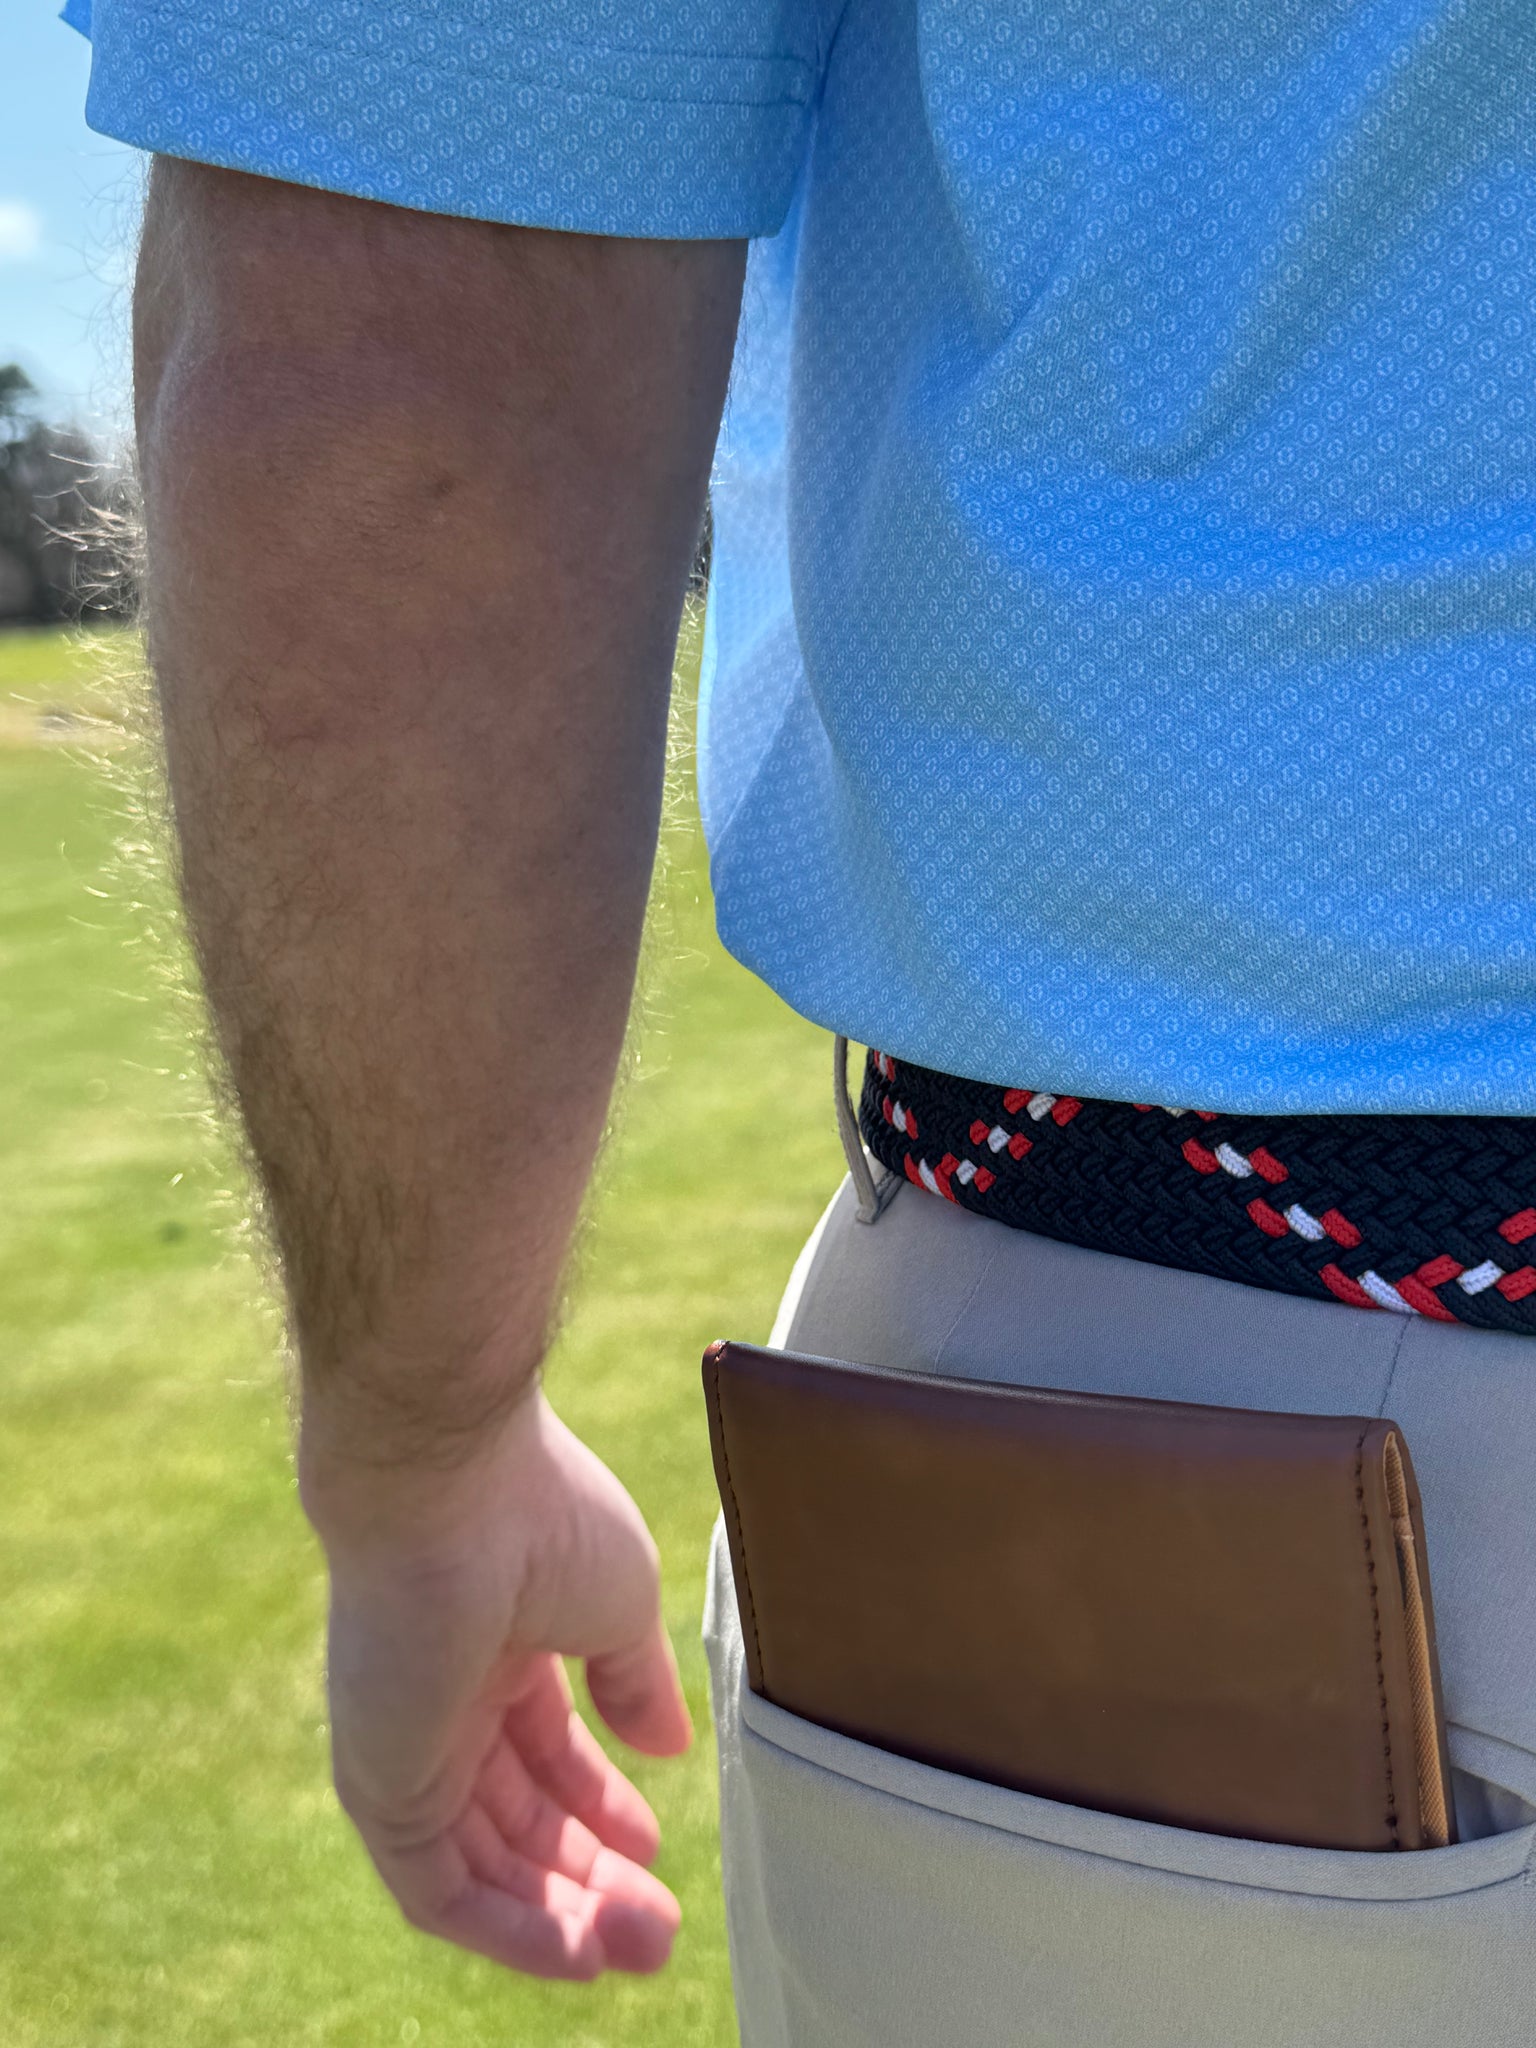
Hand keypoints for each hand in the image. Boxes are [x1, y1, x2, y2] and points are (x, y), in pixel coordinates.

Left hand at [304, 1387, 692, 1979]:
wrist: (453, 1483)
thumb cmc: (544, 1515)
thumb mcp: (619, 1600)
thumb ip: (636, 1679)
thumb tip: (668, 1747)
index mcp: (500, 1644)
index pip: (545, 1751)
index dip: (600, 1805)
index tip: (652, 1848)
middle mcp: (447, 1699)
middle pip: (516, 1817)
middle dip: (589, 1878)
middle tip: (658, 1931)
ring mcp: (408, 1743)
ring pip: (481, 1864)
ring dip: (559, 1916)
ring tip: (635, 1950)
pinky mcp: (379, 1783)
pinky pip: (436, 1886)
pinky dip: (505, 1927)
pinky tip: (573, 1952)